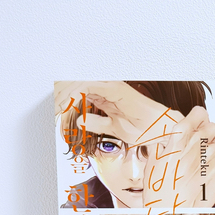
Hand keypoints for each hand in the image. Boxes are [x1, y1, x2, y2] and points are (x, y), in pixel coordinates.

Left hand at [54, 81, 183, 145]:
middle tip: (51, 108)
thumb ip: (97, 123)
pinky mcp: (114, 88)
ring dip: (65, 94)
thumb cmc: (146, 129)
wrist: (163, 131)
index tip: (54, 110)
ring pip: (80, 83)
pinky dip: (77, 93)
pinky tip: (69, 103)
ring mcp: (111, 87)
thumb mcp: (114, 129)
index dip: (63, 99)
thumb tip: (80, 120)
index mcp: (106, 97)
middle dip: (60, 96)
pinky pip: (89, 85)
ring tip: (56, 106)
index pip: (79, 92)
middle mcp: (107, 88)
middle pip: (76, 85)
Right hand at [143, 106, 214, 207]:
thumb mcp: (154, 163)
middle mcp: (198, 147)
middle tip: (201, 146)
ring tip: (205, 163)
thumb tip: (172, 138)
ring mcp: (213, 160)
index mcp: (179, 140)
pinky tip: (211, 174)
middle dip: (208, 134)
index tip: (198, 122)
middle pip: (213, 127)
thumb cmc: (159, 192)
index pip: (199, 114)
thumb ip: (166, 146)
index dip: (199, 117)